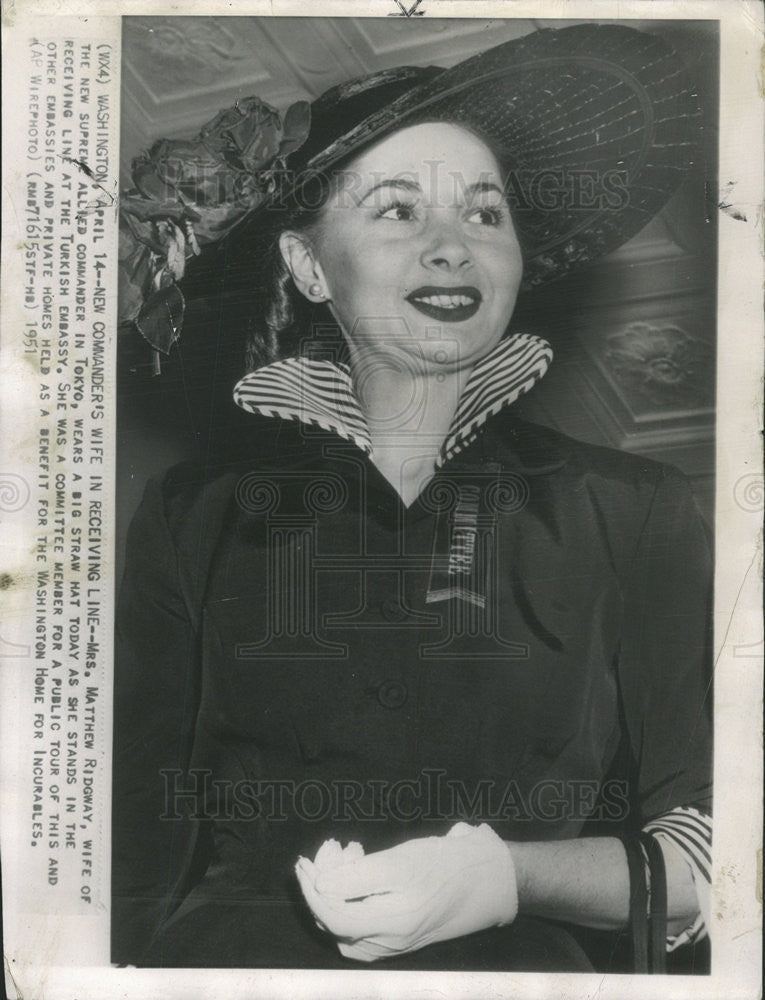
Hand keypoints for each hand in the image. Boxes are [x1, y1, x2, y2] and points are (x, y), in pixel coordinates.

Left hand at [295, 823, 517, 961]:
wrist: (495, 878)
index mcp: (392, 923)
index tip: (305, 860)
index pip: (332, 915)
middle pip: (337, 920)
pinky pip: (365, 930)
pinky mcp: (406, 935)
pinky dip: (354, 903)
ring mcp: (399, 942)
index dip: (312, 889)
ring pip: (349, 927)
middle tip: (334, 846)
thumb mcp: (402, 861)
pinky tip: (361, 874)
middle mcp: (392, 940)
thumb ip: (358, 877)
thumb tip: (321, 885)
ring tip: (351, 854)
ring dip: (338, 891)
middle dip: (325, 882)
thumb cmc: (450, 865)